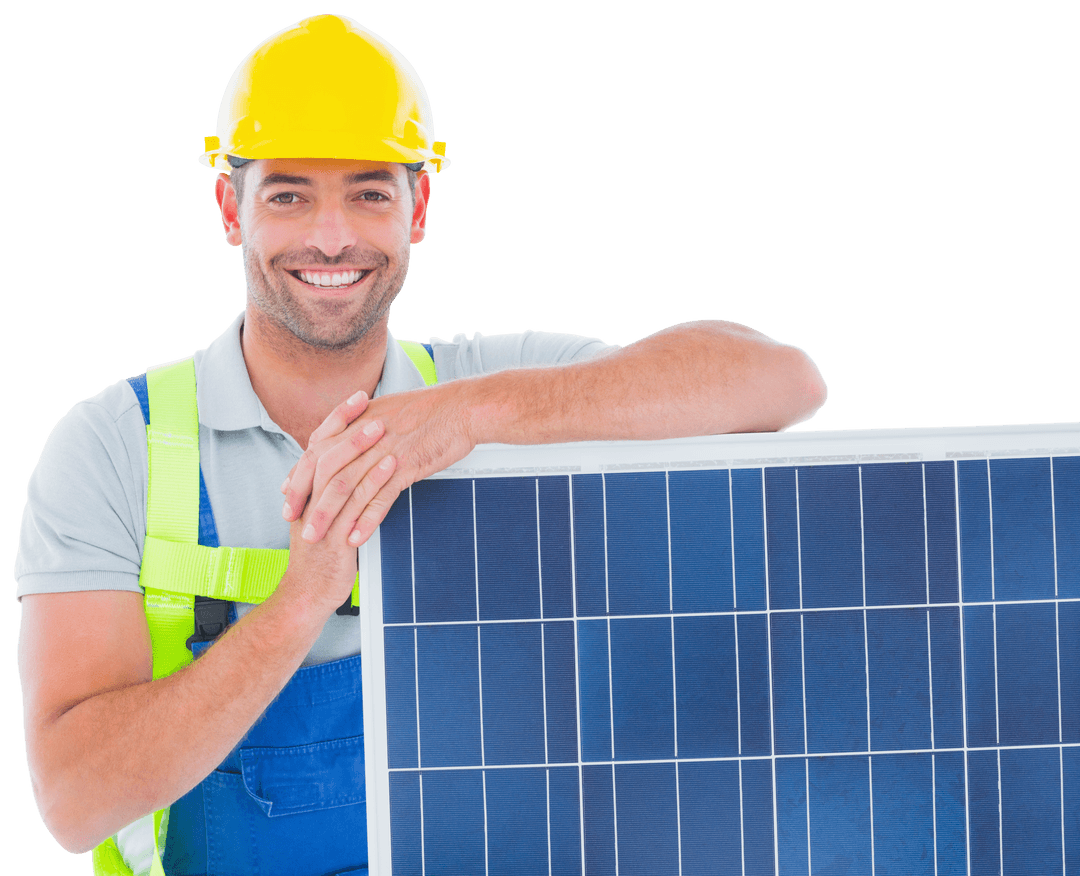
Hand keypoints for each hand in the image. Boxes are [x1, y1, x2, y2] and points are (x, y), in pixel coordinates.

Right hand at [275, 402, 398, 611]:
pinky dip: (373, 483)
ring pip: (340, 476)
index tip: (359, 397)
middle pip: (327, 454)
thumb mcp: (326, 517)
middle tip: (373, 407)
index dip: (338, 419)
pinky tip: (391, 469)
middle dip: (350, 428)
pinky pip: (354, 505)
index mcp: (307, 491)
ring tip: (385, 430)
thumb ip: (336, 490)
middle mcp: (310, 500)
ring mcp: (321, 519)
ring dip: (363, 451)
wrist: (308, 596)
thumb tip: (356, 462)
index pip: (319, 444)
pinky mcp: (336, 539)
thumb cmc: (323, 556)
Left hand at [282, 382, 476, 546]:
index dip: (300, 476)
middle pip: (324, 472)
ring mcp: (383, 452)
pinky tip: (357, 537)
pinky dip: (365, 520)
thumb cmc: (432, 410)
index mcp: (358, 422)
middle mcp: (364, 437)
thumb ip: (365, 425)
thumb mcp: (389, 410)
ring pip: (346, 487)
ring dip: (329, 517)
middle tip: (297, 524)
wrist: (462, 408)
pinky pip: (379, 497)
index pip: (316, 451)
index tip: (289, 496)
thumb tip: (352, 438)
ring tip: (320, 538)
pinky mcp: (404, 466)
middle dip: (307, 501)